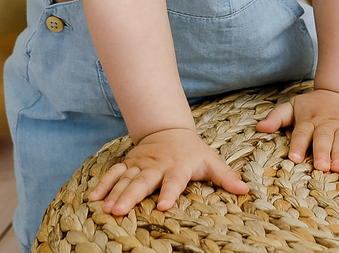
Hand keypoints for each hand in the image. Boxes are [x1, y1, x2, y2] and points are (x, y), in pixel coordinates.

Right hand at [86, 127, 248, 216]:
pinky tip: (93, 197)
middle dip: (130, 195)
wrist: (169, 129)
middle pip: (142, 181)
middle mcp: (156, 165)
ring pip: (125, 178)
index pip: (173, 181)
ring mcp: (139, 163)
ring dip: (114, 192)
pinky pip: (113, 173)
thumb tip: (245, 190)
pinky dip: (103, 184)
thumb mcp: (211, 160)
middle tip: (119, 210)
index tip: (163, 206)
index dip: (168, 193)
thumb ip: (226, 176)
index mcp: (177, 166)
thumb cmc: (193, 150)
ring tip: (105, 207)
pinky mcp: (129, 163)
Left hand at [256, 88, 338, 171]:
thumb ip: (276, 117)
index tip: (293, 158)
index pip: (301, 133)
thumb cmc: (314, 105)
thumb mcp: (293, 106)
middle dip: (322, 152)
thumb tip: (259, 128)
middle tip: (321, 166)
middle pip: (322, 138)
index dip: (297, 145)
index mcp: (308, 120)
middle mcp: (325, 124)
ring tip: (338, 167)